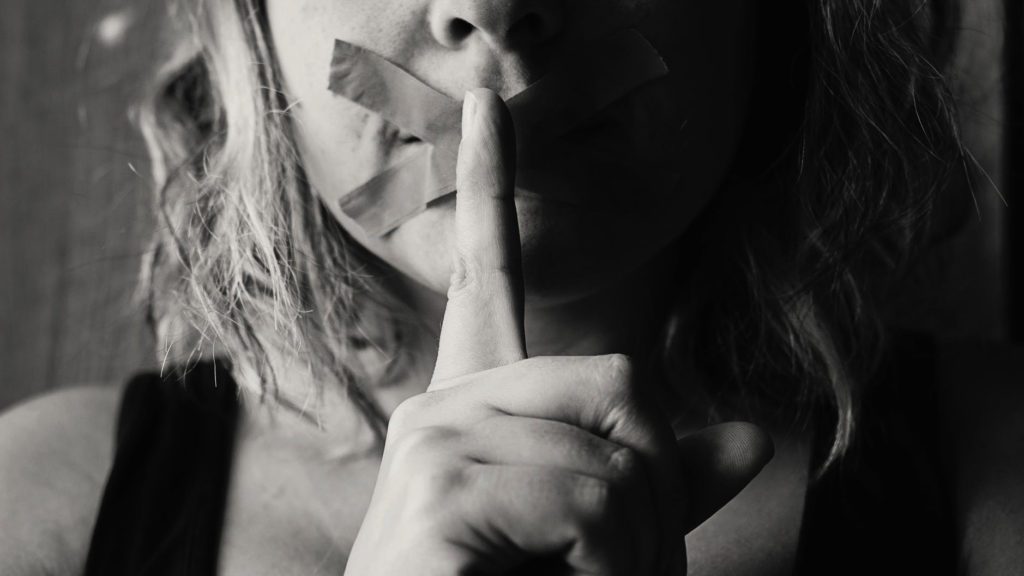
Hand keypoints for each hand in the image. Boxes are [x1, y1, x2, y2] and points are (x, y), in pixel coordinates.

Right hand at [344, 88, 773, 575]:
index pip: (485, 275)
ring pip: (620, 456)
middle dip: (657, 493)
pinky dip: (617, 571)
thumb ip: (662, 484)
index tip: (488, 104)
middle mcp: (445, 405)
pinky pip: (591, 501)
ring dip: (642, 553)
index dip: (491, 183)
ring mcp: (432, 440)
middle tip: (629, 572)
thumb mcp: (601, 541)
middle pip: (621, 381)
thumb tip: (754, 437)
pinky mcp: (435, 490)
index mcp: (479, 405)